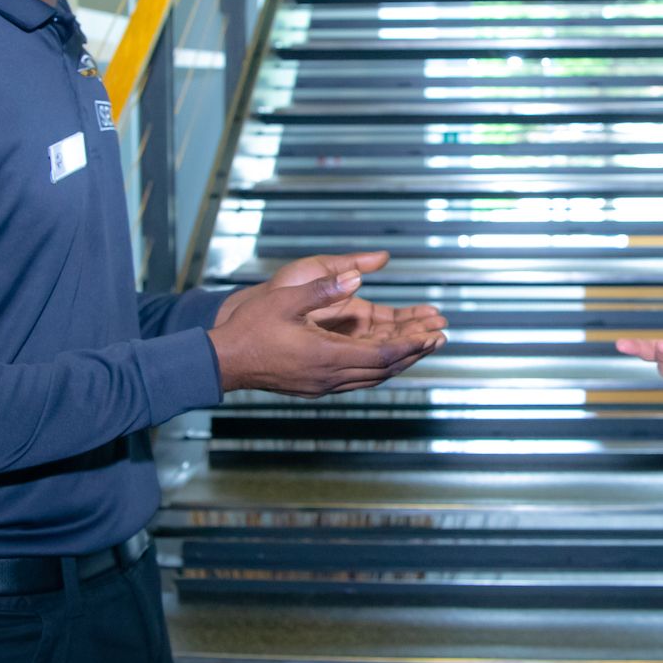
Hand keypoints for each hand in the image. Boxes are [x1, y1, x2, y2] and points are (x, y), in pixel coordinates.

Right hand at [208, 270, 445, 397]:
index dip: (409, 346)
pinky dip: (378, 366)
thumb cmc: (251, 328)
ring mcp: (322, 384)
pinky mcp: (315, 385)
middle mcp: (329, 376)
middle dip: (413, 353)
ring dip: (398, 361)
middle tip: (439, 339)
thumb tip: (357, 277)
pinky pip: (357, 378)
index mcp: (325, 357)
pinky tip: (386, 357)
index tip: (431, 335)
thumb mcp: (286, 299)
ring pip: (372, 376)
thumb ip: (323, 288)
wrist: (223, 361)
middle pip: (382, 370)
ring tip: (421, 346)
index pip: (380, 357)